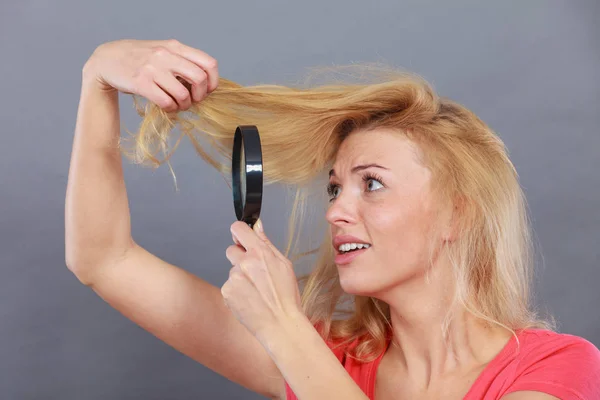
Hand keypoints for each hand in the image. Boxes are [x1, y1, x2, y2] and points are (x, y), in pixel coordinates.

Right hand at [82, 38, 218, 111]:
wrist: (107, 59)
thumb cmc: (139, 58)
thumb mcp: (163, 51)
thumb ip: (182, 61)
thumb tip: (205, 83)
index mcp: (175, 47)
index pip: (208, 63)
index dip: (213, 81)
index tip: (207, 90)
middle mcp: (166, 55)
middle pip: (199, 79)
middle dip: (200, 96)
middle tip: (192, 100)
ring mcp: (153, 68)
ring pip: (183, 94)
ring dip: (184, 105)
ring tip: (178, 105)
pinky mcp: (141, 83)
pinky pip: (166, 102)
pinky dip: (170, 109)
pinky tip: (167, 107)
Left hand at [223, 219, 302, 342]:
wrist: (280, 324)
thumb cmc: (286, 296)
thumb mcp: (284, 265)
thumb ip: (267, 243)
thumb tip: (257, 226)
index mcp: (260, 253)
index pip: (238, 229)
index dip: (239, 232)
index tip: (241, 237)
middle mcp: (244, 263)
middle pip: (231, 250)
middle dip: (240, 258)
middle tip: (254, 273)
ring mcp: (233, 278)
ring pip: (232, 271)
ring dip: (240, 277)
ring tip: (256, 291)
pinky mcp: (226, 292)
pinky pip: (228, 286)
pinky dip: (236, 292)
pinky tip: (249, 299)